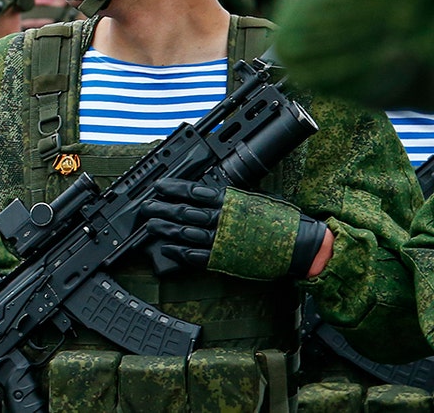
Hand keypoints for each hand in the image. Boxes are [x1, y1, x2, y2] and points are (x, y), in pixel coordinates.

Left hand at [142, 179, 328, 279]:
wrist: (299, 246)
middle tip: (145, 205)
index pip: (193, 191)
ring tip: (150, 225)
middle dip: (161, 208)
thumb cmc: (281, 219)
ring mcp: (221, 241)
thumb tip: (210, 189)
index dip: (173, 188)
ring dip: (165, 229)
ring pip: (185, 233)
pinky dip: (179, 253)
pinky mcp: (224, 260)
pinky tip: (166, 249)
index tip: (158, 185)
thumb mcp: (255, 197)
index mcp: (229, 201)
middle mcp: (222, 220)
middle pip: (183, 212)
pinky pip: (196, 256)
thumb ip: (230, 195)